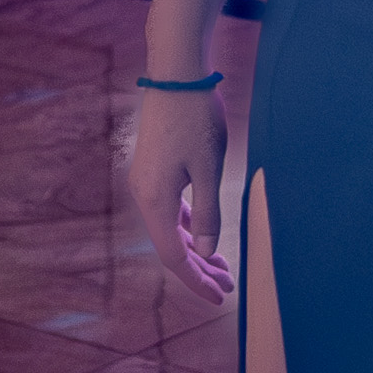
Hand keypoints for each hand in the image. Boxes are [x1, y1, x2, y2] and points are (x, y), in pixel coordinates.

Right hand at [126, 82, 233, 300]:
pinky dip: (188, 227)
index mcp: (156, 201)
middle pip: (171, 247)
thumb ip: (207, 214)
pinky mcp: (154, 170)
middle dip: (199, 269)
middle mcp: (145, 195)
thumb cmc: (196, 119)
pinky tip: (205, 235)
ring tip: (222, 267)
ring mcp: (147, 183)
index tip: (220, 297)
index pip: (175, 257)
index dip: (197, 281)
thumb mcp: (209, 170)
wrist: (175, 75)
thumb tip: (205, 250)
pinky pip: (170, 211)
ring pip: (170, 229)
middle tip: (228, 286)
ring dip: (195, 249)